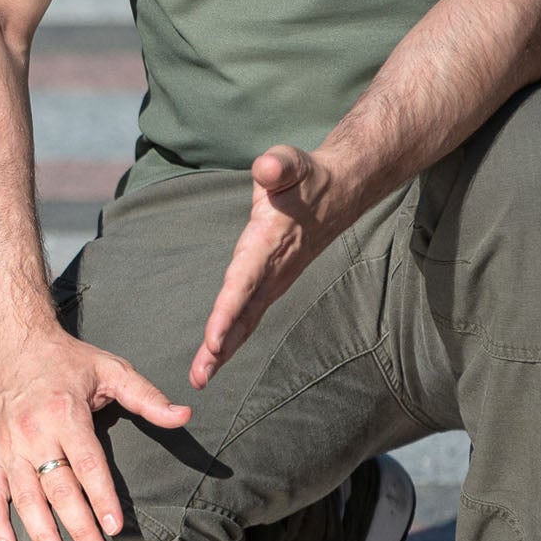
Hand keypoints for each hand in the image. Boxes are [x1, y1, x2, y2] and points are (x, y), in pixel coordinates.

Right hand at [0, 330, 192, 540]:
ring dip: (42, 534)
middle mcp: (33, 432)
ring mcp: (6, 445)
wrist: (11, 343)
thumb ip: (147, 396)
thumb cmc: (67, 360)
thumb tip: (185, 415)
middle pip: (58, 488)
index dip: (101, 496)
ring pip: (25, 497)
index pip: (87, 463)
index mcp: (65, 412)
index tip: (115, 526)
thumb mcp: (110, 369)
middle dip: (79, 527)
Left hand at [191, 145, 352, 388]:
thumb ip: (278, 165)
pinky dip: (232, 339)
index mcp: (268, 244)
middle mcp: (272, 271)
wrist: (340, 191)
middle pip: (242, 314)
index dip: (227, 311)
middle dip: (221, 347)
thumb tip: (266, 167)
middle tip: (199, 376)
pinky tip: (215, 358)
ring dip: (223, 351)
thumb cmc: (306, 176)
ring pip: (246, 321)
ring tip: (200, 378)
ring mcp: (273, 281)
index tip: (212, 339)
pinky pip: (249, 316)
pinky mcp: (271, 284)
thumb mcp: (291, 162)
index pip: (244, 282)